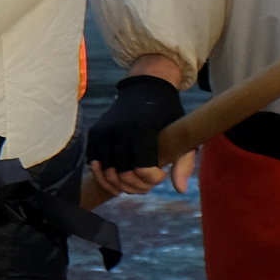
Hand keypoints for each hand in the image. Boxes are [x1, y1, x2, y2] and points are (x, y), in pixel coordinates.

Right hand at [83, 72, 185, 196]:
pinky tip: (118, 183)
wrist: (144, 89)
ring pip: (108, 173)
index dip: (154, 179)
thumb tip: (180, 190)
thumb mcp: (182, 134)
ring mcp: (103, 132)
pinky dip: (104, 179)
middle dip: (139, 186)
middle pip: (125, 175)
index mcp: (142, 129)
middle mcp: (119, 130)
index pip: (144, 170)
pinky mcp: (94, 134)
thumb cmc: (167, 114)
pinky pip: (94, 165)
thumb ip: (185, 162)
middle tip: (149, 184)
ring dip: (123, 186)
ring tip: (136, 184)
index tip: (162, 174)